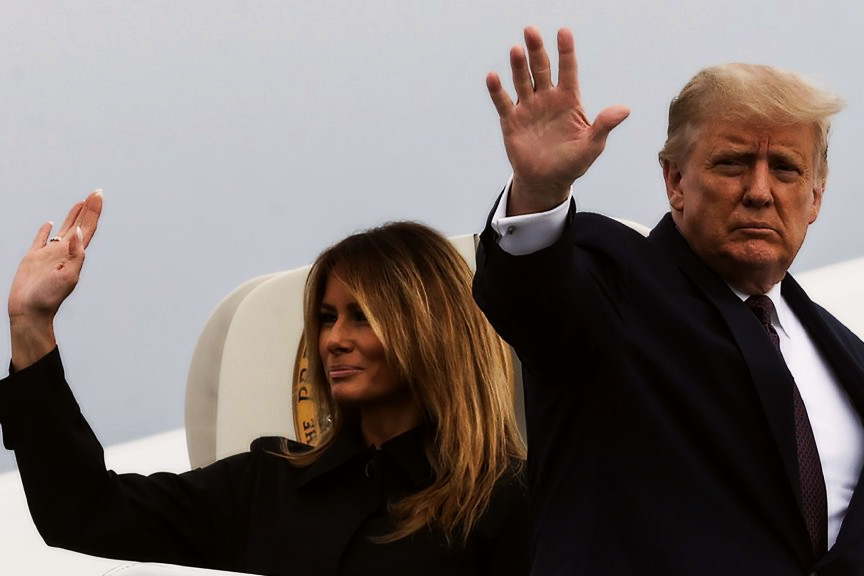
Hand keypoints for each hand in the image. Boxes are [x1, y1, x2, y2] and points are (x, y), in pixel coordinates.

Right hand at [8, 190, 102, 368]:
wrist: (30, 312)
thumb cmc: (49, 298)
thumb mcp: (68, 277)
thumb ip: (76, 255)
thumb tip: (79, 233)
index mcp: (75, 254)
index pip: (88, 228)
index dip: (94, 211)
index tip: (98, 194)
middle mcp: (64, 251)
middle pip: (80, 225)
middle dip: (89, 209)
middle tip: (96, 192)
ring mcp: (49, 254)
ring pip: (63, 229)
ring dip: (73, 215)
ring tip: (81, 202)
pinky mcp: (33, 258)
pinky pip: (40, 239)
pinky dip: (45, 230)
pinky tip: (48, 223)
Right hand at [486, 27, 629, 214]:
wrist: (547, 181)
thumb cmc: (573, 162)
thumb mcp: (592, 145)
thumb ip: (604, 125)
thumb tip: (624, 110)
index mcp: (568, 100)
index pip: (568, 69)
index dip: (566, 51)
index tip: (563, 32)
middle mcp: (547, 98)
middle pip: (541, 68)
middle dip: (536, 50)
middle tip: (531, 30)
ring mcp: (528, 107)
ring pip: (522, 81)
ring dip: (518, 66)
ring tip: (516, 50)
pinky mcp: (511, 121)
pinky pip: (503, 102)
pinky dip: (497, 90)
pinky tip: (493, 76)